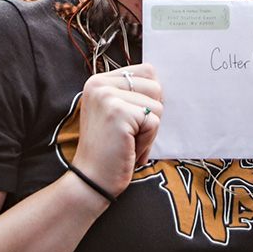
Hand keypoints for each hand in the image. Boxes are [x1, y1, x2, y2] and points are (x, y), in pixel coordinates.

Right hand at [69, 63, 162, 197]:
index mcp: (99, 81)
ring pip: (157, 105)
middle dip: (152, 115)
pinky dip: (147, 141)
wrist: (91, 180)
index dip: (151, 97)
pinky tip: (129, 149)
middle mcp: (100, 84)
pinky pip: (154, 122)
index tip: (134, 119)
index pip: (146, 71)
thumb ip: (133, 94)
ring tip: (128, 141)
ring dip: (149, 130)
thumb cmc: (110, 150)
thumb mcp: (117, 113)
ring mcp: (107, 97)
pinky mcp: (118, 113)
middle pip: (155, 86)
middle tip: (131, 133)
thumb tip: (161, 83)